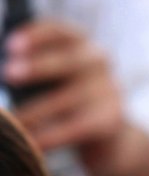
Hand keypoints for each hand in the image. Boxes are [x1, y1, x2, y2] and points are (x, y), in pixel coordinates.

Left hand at [2, 19, 148, 175]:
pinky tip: (32, 144)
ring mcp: (108, 91)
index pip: (60, 31)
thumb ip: (35, 65)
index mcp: (81, 43)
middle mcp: (98, 61)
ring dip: (33, 112)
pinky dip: (50, 138)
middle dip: (36, 67)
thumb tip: (6, 70)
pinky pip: (74, 129)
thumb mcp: (56, 76)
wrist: (110, 139)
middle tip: (9, 74)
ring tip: (12, 123)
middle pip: (67, 62)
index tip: (11, 45)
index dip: (36, 36)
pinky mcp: (110, 121)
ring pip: (65, 100)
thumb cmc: (70, 100)